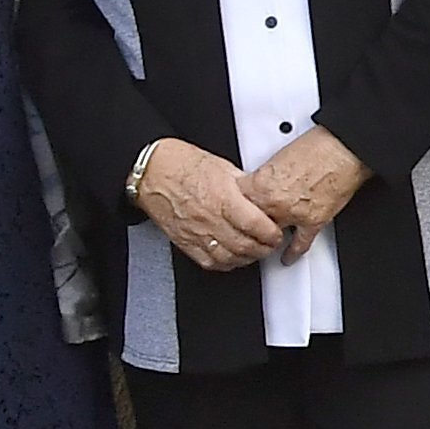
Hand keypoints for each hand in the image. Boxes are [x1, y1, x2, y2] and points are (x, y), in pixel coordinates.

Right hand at [135, 138, 288, 274]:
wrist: (152, 172)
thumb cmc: (184, 165)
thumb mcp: (224, 168)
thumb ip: (245, 186)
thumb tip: (262, 196)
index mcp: (223, 199)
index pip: (256, 225)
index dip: (272, 234)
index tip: (277, 233)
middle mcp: (210, 219)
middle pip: (245, 246)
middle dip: (264, 249)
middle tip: (271, 245)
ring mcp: (196, 233)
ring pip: (229, 258)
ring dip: (247, 258)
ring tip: (255, 251)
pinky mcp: (184, 242)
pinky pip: (208, 262)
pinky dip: (225, 264)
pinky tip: (233, 257)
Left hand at [244, 129, 369, 246]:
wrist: (343, 149)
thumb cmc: (315, 147)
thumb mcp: (276, 157)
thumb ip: (264, 177)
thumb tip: (260, 185)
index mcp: (260, 184)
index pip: (234, 203)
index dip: (232, 206)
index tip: (231, 210)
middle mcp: (273, 202)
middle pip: (249, 223)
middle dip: (247, 226)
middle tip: (243, 228)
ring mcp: (293, 214)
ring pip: (270, 236)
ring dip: (266, 239)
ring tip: (263, 240)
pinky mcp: (313, 221)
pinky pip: (299, 243)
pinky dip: (292, 252)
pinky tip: (287, 257)